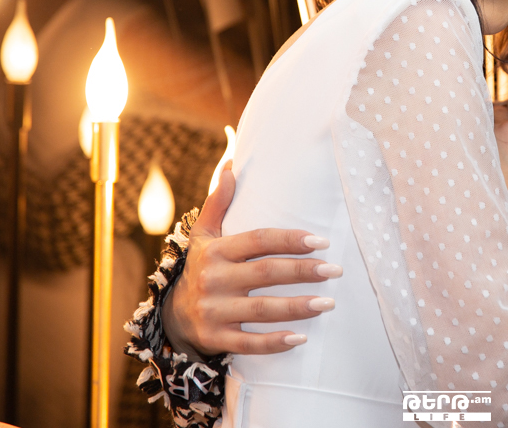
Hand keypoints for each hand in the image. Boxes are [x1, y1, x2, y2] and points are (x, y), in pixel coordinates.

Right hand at [162, 168, 341, 357]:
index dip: (290, 239)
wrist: (172, 316)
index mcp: (216, 252)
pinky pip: (249, 343)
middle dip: (303, 271)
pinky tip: (301, 338)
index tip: (320, 241)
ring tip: (329, 303)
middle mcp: (214, 280)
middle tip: (335, 270)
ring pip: (262, 309)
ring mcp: (214, 311)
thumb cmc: (201, 268)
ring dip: (298, 307)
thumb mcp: (203, 235)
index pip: (258, 241)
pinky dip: (275, 342)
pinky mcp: (216, 338)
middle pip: (266, 273)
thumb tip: (231, 164)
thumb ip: (218, 202)